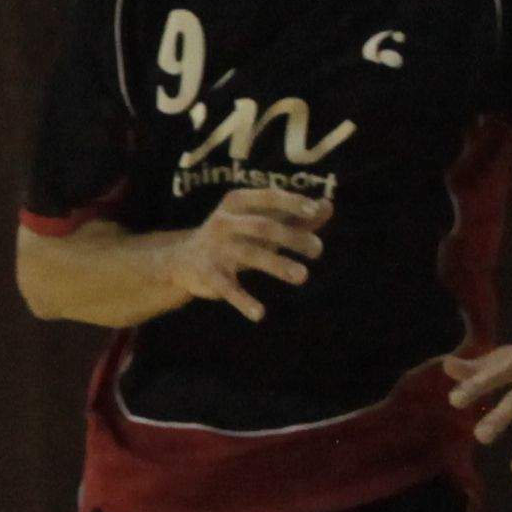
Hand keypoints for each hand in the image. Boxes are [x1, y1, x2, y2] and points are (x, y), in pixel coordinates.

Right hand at [172, 185, 326, 317]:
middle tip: (318, 250)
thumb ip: (294, 216)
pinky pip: (228, 287)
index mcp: (237, 203)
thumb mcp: (260, 222)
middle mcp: (224, 222)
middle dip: (292, 237)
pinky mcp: (208, 274)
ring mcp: (215, 248)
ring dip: (277, 265)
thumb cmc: (234, 237)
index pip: (268, 197)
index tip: (313, 211)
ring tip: (303, 276)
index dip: (291, 203)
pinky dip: (243, 301)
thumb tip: (328, 206)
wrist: (184, 260)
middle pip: (262, 227)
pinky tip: (260, 314)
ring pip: (249, 255)